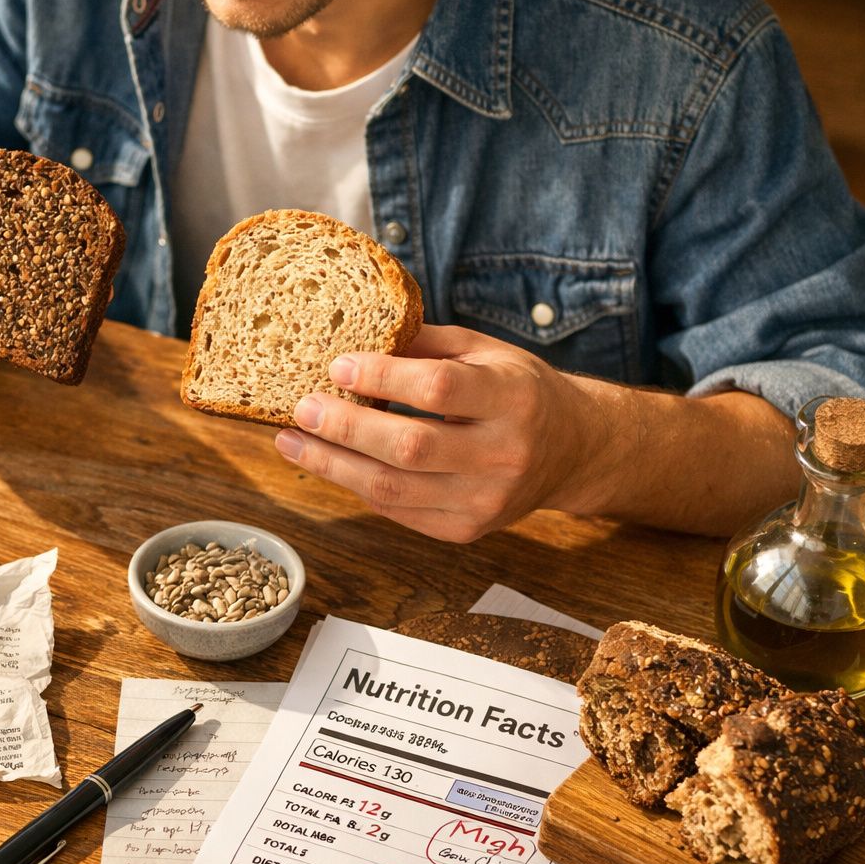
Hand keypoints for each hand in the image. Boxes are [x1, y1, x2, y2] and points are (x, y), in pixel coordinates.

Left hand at [272, 326, 607, 541]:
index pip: (438, 389)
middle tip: (302, 407)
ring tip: (291, 442)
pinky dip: (356, 485)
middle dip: (345, 427)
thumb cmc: (519, 390)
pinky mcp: (467, 530)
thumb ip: (423, 342)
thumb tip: (350, 334)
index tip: (337, 365)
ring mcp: (486, 500)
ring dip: (332, 465)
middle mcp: (504, 454)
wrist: (573, 450)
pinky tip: (329, 463)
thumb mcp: (486, 350)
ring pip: (394, 488)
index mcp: (514, 397)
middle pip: (410, 447)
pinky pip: (398, 510)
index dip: (383, 378)